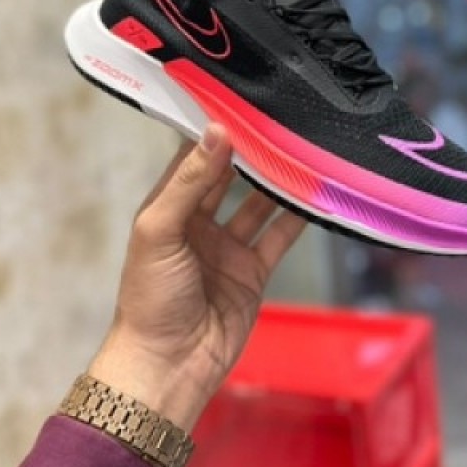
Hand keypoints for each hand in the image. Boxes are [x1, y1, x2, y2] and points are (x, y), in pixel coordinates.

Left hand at [88, 124, 305, 431]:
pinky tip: (317, 193)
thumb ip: (190, 182)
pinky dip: (298, 217)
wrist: (168, 367)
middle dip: (253, 151)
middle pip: (231, 176)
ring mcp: (228, 247)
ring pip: (260, 203)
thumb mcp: (159, 231)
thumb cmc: (149, 298)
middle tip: (282, 117)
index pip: (194, 158)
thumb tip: (217, 132)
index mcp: (169, 208)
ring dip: (279, 180)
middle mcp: (199, 223)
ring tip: (304, 148)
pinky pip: (279, 236)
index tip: (242, 100)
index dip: (216, 131)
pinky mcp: (253, 272)